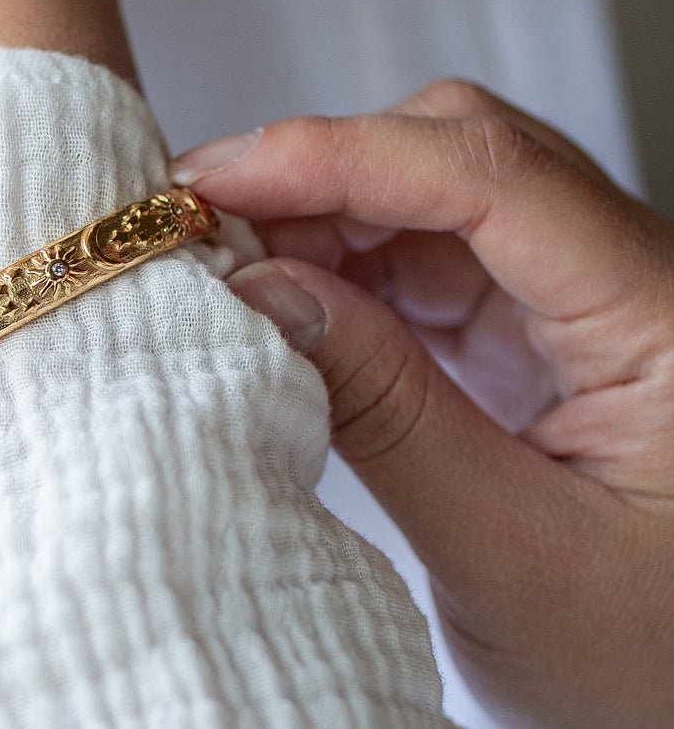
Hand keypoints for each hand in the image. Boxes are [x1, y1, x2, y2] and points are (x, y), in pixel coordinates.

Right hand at [173, 80, 673, 728]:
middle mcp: (630, 278)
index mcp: (667, 319)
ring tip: (227, 271)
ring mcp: (582, 298)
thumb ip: (387, 414)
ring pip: (429, 197)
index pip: (494, 176)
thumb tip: (258, 288)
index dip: (339, 154)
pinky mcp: (537, 328)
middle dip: (317, 176)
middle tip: (198, 227)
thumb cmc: (652, 670)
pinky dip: (340, 267)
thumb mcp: (514, 561)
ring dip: (318, 218)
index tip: (214, 179)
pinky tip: (282, 300)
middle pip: (457, 157)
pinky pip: (423, 257)